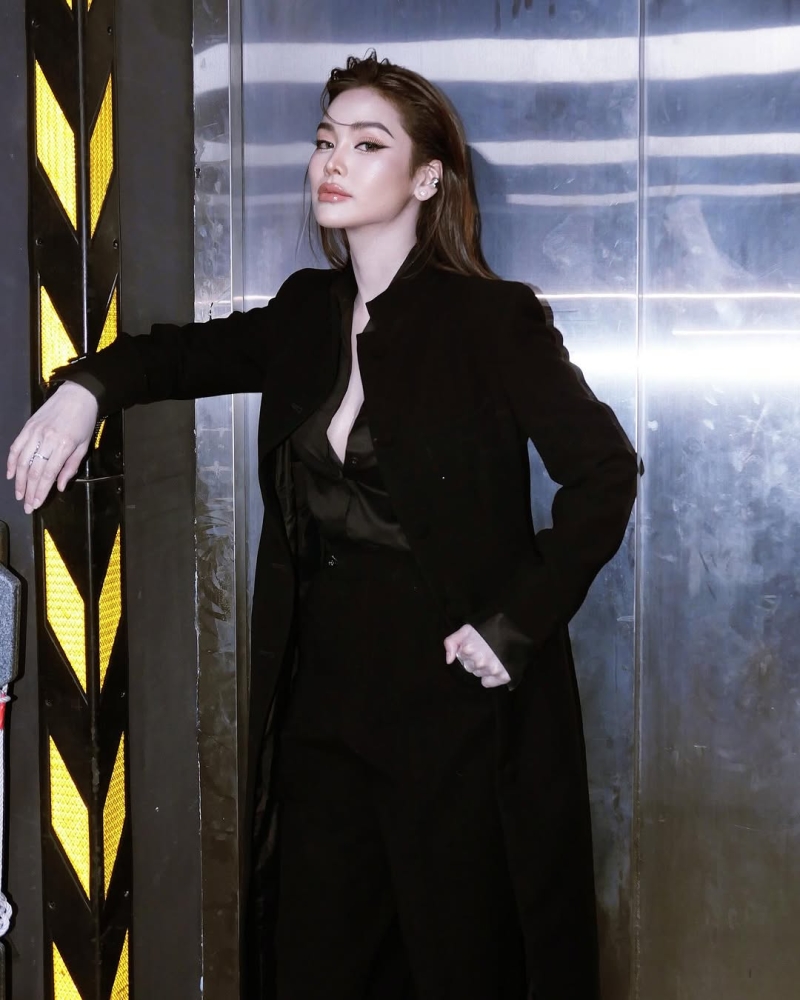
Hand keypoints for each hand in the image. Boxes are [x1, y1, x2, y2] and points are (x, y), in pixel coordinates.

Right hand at [6, 382, 98, 513]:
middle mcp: (46, 440)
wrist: (78, 395)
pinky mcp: (27, 427)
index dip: (40, 492)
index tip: (36, 504)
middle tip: (26, 506)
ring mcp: (34, 432)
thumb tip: (60, 487)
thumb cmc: (84, 422)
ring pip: (21, 461)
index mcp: (63, 446)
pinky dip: (11, 462)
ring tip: (19, 494)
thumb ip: (71, 467)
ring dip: (18, 480)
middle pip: (33, 471)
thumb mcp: (83, 446)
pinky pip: (15, 447)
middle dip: (28, 491)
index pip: (47, 474)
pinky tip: (10, 474)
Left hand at [443, 624, 511, 688]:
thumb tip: (449, 660)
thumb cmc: (486, 629)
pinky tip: (496, 666)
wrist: (511, 630)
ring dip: (484, 668)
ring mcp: (492, 669)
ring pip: (479, 674)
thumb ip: (451, 642)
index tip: (476, 645)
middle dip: (475, 661)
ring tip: (492, 656)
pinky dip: (490, 677)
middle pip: (470, 668)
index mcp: (469, 650)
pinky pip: (487, 683)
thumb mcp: (465, 630)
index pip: (462, 659)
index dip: (468, 652)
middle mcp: (480, 661)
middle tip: (485, 650)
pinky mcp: (503, 676)